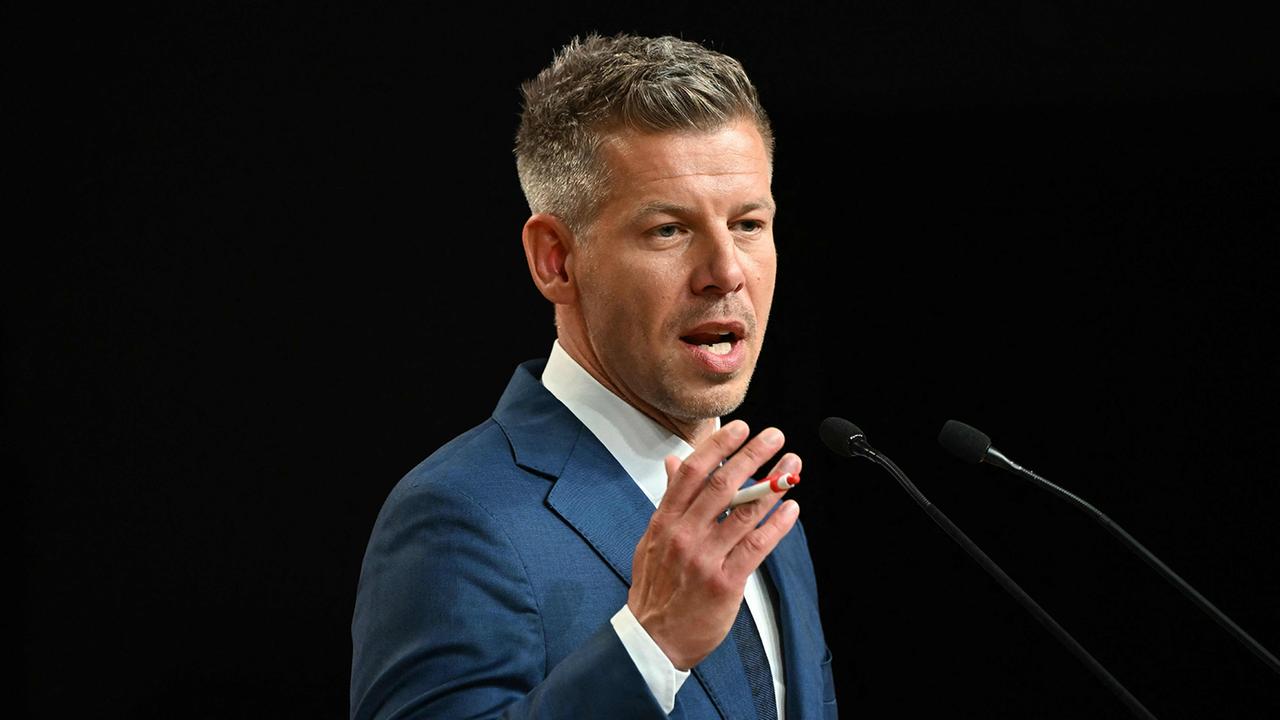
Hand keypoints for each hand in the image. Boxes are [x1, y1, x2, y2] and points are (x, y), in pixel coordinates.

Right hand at [627, 420, 800, 669]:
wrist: (653, 639)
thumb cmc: (656, 588)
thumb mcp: (653, 538)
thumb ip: (669, 499)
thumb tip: (675, 462)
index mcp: (665, 520)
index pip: (693, 472)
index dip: (719, 446)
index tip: (741, 428)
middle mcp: (684, 535)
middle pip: (722, 484)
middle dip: (753, 455)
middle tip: (774, 437)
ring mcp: (705, 558)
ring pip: (745, 512)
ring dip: (773, 485)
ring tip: (792, 467)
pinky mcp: (726, 582)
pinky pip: (757, 546)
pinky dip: (777, 524)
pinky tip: (791, 508)